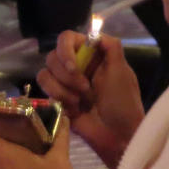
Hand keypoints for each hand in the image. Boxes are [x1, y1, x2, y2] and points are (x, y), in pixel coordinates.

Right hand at [38, 31, 143, 168]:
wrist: (118, 136)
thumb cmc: (124, 104)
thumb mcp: (122, 72)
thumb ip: (111, 47)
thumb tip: (96, 32)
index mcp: (93, 55)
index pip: (67, 39)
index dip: (65, 50)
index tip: (74, 67)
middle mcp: (77, 66)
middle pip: (53, 56)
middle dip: (67, 75)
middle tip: (86, 89)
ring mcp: (66, 84)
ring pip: (44, 74)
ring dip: (62, 89)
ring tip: (80, 102)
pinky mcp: (58, 100)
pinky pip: (45, 92)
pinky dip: (60, 100)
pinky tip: (74, 110)